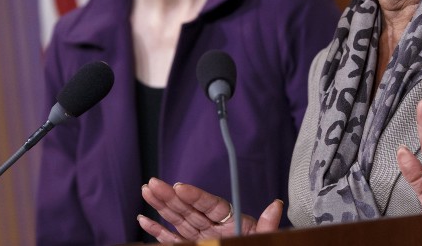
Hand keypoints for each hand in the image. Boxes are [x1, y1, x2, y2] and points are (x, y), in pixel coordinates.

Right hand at [138, 177, 282, 241]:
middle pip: (189, 209)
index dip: (195, 196)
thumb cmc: (256, 243)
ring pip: (177, 220)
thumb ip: (267, 223)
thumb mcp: (263, 236)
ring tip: (147, 190)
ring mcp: (200, 237)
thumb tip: (276, 204)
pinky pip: (172, 239)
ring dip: (161, 207)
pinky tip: (144, 220)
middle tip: (153, 182)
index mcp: (230, 220)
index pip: (210, 205)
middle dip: (170, 196)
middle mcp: (212, 227)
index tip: (181, 186)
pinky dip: (158, 231)